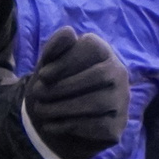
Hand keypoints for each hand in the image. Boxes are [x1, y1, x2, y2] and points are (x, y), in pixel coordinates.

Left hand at [19, 27, 128, 158]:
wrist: (62, 118)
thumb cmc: (57, 82)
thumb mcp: (51, 63)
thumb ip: (56, 45)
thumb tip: (69, 32)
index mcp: (103, 52)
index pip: (93, 49)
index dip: (66, 62)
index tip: (42, 74)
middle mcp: (119, 74)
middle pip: (99, 76)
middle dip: (63, 86)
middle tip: (37, 94)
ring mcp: (121, 101)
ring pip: (98, 103)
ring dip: (63, 107)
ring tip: (40, 110)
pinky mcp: (117, 125)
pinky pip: (98, 126)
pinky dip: (69, 126)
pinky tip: (50, 125)